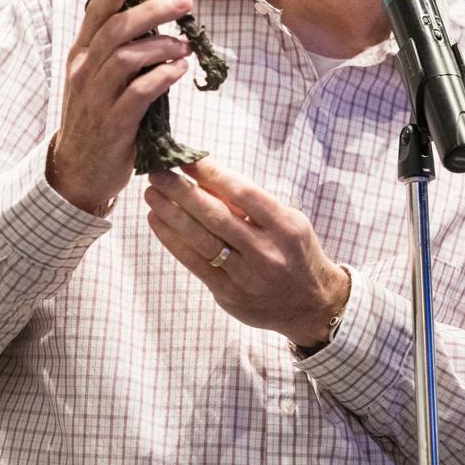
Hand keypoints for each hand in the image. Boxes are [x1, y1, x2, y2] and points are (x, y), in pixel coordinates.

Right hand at [49, 0, 193, 213]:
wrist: (76, 172)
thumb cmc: (95, 118)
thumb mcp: (97, 80)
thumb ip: (119, 52)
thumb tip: (156, 22)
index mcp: (80, 56)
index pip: (95, 15)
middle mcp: (84, 72)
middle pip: (117, 29)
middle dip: (152, 10)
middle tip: (183, 1)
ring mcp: (96, 98)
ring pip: (127, 57)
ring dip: (163, 46)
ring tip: (185, 45)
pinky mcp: (114, 124)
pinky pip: (139, 92)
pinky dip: (163, 77)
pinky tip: (178, 71)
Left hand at [144, 159, 350, 346]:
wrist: (312, 304)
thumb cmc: (295, 252)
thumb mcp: (287, 221)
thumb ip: (252, 205)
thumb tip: (207, 179)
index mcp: (285, 227)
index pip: (244, 194)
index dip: (213, 174)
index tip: (188, 159)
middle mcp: (266, 252)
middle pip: (216, 216)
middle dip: (182, 191)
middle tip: (158, 172)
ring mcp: (246, 277)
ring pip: (201, 240)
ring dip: (171, 214)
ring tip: (152, 194)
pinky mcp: (229, 295)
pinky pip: (194, 264)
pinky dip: (173, 241)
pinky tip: (158, 222)